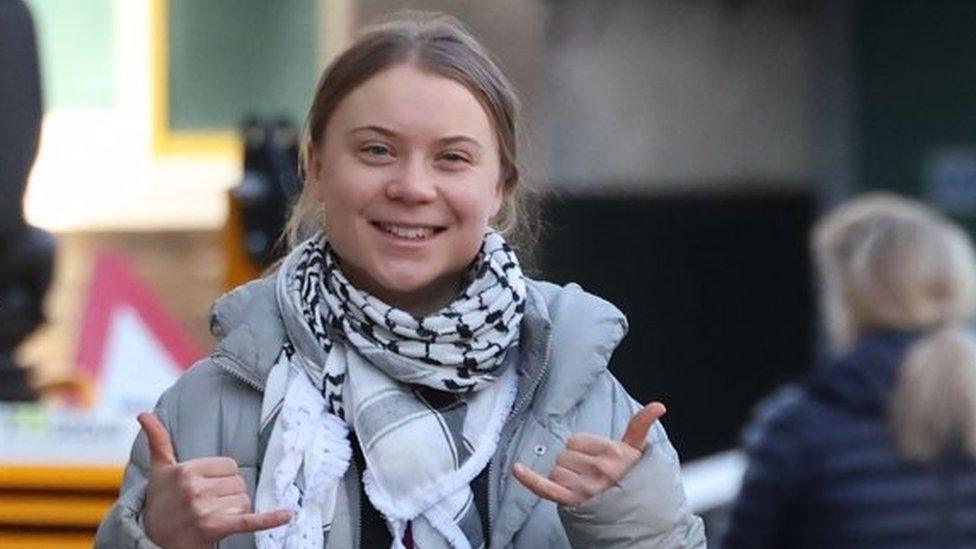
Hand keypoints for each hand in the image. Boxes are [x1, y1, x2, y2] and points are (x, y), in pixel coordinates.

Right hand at [138, 413, 290, 548]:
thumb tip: (143, 414)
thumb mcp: (159, 470)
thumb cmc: (160, 502)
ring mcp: (205, 509)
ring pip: (244, 501)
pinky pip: (249, 520)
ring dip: (234, 510)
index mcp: (187, 470)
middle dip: (229, 494)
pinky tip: (287, 515)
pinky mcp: (216, 528)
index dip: (223, 477)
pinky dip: (270, 519)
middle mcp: (195, 489)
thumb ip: (158, 440)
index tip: (206, 487)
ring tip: (211, 516)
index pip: (230, 466)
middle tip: (208, 504)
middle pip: (239, 483)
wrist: (152, 540)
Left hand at [512, 402, 665, 506]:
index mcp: (614, 454)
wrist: (639, 519)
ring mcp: (585, 488)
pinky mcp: (572, 502)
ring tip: (583, 486)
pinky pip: (545, 488)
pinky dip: (529, 479)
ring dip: (564, 477)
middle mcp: (599, 470)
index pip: (577, 440)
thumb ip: (641, 425)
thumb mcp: (639, 452)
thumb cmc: (635, 482)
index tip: (596, 459)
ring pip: (556, 470)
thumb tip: (658, 406)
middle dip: (574, 463)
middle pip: (564, 455)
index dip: (583, 449)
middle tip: (591, 475)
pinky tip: (517, 468)